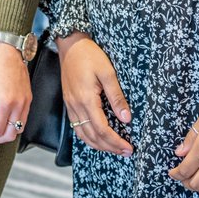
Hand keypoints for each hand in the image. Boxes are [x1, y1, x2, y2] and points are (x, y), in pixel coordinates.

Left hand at [0, 41, 31, 143]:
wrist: (8, 51)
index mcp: (4, 103)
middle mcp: (18, 105)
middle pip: (10, 135)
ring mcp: (25, 102)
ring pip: (19, 129)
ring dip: (6, 133)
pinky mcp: (29, 99)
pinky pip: (23, 119)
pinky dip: (13, 125)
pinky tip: (3, 120)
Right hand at [58, 32, 131, 155]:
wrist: (70, 45)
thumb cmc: (90, 55)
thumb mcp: (107, 72)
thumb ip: (116, 96)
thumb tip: (126, 118)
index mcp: (86, 99)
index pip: (102, 129)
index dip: (116, 142)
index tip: (129, 147)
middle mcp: (76, 106)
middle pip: (92, 136)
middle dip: (110, 147)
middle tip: (126, 152)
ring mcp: (70, 106)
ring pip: (83, 135)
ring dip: (99, 145)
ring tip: (114, 149)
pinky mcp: (69, 103)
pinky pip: (77, 127)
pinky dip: (88, 137)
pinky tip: (98, 137)